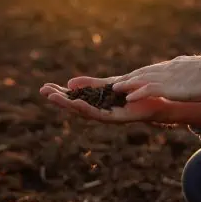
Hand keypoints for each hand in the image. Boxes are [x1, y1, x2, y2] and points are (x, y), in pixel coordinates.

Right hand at [39, 77, 171, 122]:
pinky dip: (87, 109)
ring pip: (84, 112)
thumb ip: (91, 85)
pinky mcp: (118, 118)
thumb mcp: (109, 85)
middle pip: (75, 106)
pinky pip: (100, 114)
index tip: (45, 87)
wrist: (158, 100)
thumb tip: (70, 83)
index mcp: (97, 103)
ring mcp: (108, 116)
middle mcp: (100, 111)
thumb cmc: (136, 93)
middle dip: (60, 99)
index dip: (60, 94)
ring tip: (53, 97)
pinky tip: (76, 104)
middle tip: (43, 91)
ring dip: (68, 105)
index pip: (74, 99)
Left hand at [112, 55, 200, 101]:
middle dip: (129, 77)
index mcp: (174, 65)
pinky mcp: (169, 86)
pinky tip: (128, 99)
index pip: (153, 69)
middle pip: (143, 72)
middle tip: (115, 81)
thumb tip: (188, 72)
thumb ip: (188, 71)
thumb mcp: (198, 69)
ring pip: (141, 79)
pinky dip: (137, 93)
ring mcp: (167, 77)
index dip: (140, 74)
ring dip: (127, 84)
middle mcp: (167, 69)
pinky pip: (148, 90)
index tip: (130, 77)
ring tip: (114, 88)